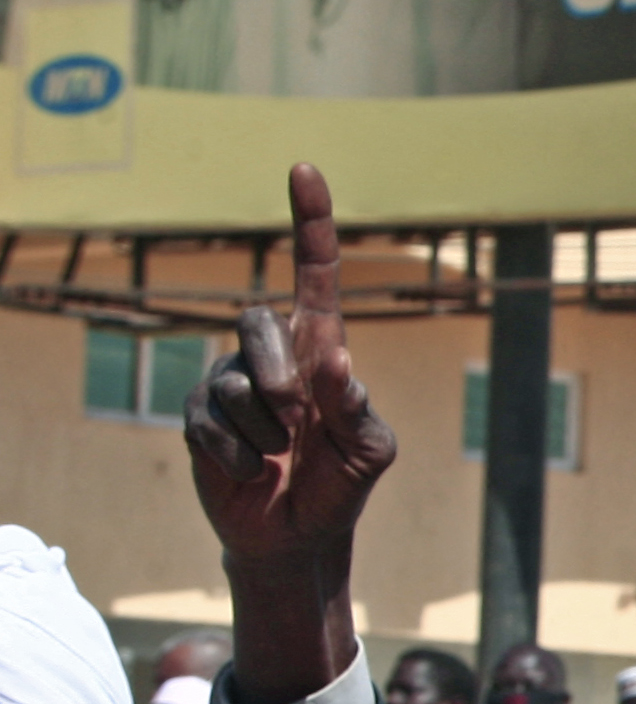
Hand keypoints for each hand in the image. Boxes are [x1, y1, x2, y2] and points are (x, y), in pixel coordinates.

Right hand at [184, 165, 396, 703]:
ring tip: (280, 456)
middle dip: (280, 377)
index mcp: (321, 350)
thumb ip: (357, 409)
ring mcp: (229, 382)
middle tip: (298, 423)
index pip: (315, 276)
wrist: (298, 536)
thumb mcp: (370, 451)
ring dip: (265, 431)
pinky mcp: (197, 416)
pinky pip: (208, 423)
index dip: (311, 224)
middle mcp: (271, 354)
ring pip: (234, 382)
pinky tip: (250, 471)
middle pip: (259, 323)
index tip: (305, 168)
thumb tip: (331, 361)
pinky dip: (238, 457)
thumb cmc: (343, 485)